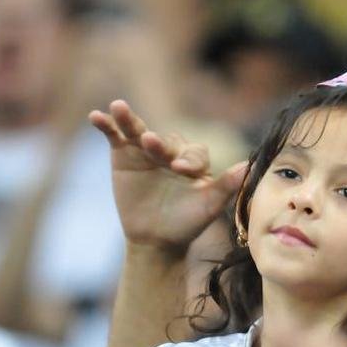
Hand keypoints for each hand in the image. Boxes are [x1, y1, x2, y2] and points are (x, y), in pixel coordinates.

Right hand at [89, 100, 246, 252]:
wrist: (156, 239)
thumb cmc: (187, 223)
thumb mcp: (208, 206)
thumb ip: (227, 185)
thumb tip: (250, 166)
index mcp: (194, 160)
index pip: (193, 152)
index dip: (187, 160)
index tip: (179, 171)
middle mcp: (171, 150)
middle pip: (164, 139)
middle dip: (158, 143)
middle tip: (151, 144)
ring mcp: (145, 149)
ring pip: (139, 130)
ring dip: (128, 118)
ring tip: (118, 107)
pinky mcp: (123, 154)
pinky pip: (115, 136)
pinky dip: (107, 125)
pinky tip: (96, 117)